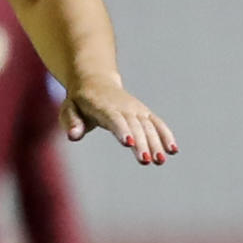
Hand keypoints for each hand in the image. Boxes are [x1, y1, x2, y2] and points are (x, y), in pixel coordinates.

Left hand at [59, 78, 176, 164]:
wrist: (95, 81)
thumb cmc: (79, 101)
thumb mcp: (69, 109)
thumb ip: (71, 121)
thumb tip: (73, 135)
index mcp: (102, 106)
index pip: (114, 119)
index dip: (122, 130)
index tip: (130, 143)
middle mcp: (122, 106)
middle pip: (134, 126)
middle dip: (142, 143)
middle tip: (147, 161)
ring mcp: (135, 109)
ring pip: (148, 126)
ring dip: (156, 143)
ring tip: (160, 161)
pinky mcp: (144, 113)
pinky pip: (157, 123)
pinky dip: (166, 135)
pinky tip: (173, 150)